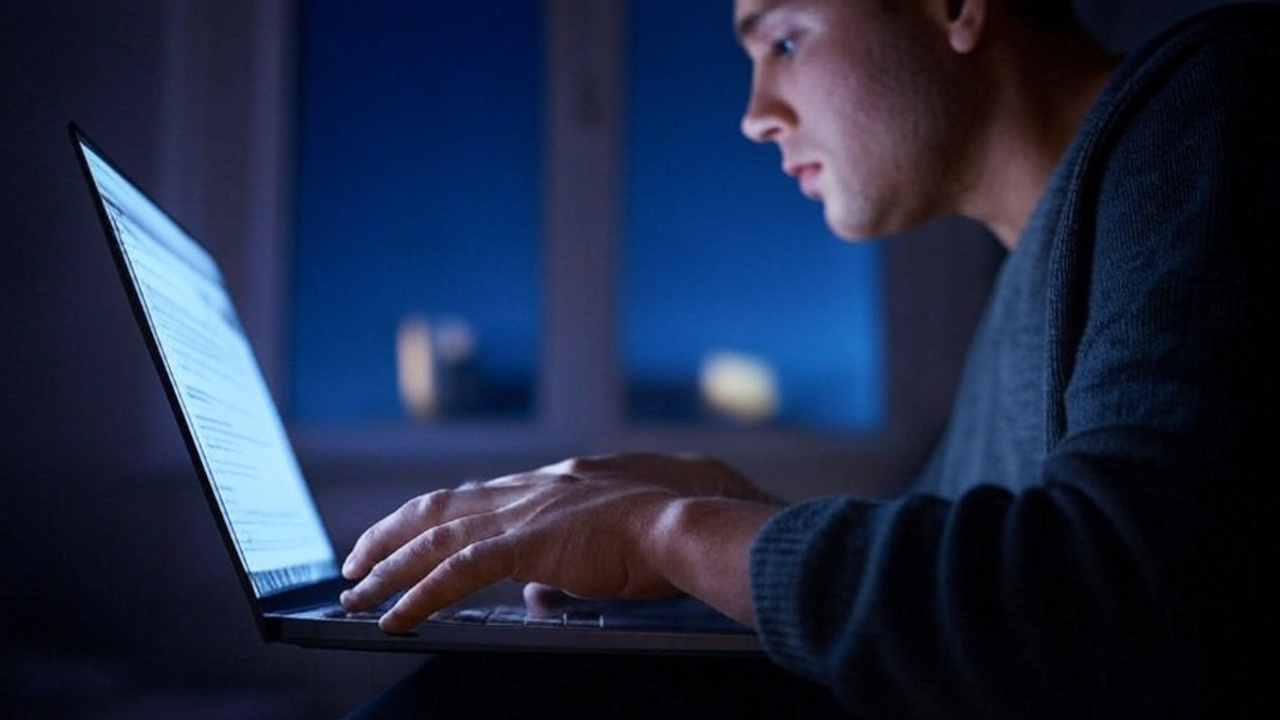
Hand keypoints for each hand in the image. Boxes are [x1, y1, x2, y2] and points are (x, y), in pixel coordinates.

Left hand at [340, 453, 776, 632]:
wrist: (688, 518)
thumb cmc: (667, 527)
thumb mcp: (611, 536)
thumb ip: (566, 561)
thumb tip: (534, 594)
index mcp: (549, 485)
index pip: (476, 499)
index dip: (435, 519)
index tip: (409, 536)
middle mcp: (528, 490)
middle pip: (440, 507)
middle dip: (391, 534)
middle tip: (357, 560)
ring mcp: (524, 512)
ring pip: (436, 537)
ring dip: (390, 566)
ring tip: (357, 591)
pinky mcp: (526, 543)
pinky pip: (455, 573)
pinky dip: (418, 595)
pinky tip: (393, 617)